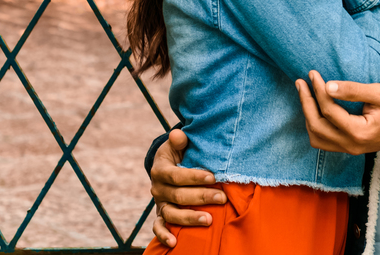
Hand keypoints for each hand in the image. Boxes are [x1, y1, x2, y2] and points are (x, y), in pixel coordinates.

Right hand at [149, 129, 225, 244]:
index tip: (213, 176)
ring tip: (209, 220)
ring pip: (172, 214)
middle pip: (178, 196)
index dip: (193, 177)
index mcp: (160, 170)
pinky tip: (175, 243)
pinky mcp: (161, 215)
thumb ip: (180, 141)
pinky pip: (159, 227)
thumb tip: (178, 135)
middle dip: (201, 197)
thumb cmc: (179, 154)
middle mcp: (157, 188)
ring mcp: (159, 203)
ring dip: (190, 218)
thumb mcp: (178, 144)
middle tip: (222, 197)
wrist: (168, 166)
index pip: (176, 175)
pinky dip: (164, 236)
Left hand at [295, 70, 379, 154]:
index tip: (313, 74)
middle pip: (317, 126)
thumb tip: (328, 86)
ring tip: (305, 94)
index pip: (330, 111)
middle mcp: (350, 144)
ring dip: (307, 115)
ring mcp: (347, 149)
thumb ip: (353, 90)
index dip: (318, 91)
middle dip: (306, 102)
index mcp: (359, 131)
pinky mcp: (346, 148)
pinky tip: (314, 108)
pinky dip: (314, 125)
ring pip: (316, 137)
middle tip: (300, 83)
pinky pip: (322, 141)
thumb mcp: (379, 93)